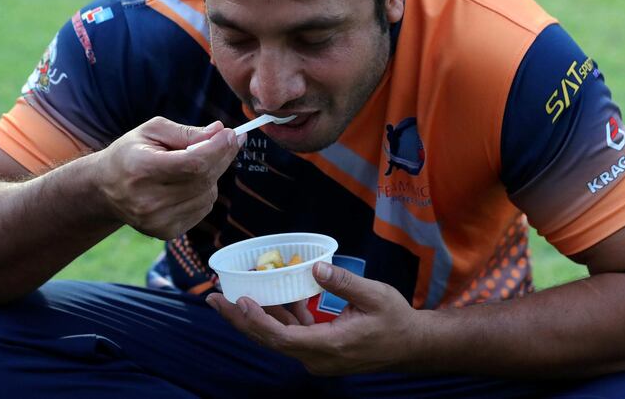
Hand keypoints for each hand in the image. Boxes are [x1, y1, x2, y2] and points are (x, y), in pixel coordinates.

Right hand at [91, 117, 241, 238]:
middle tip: (230, 140)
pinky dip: (204, 192)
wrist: (106, 188)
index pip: (193, 164)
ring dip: (212, 175)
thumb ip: (187, 132)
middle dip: (222, 157)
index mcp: (141, 169)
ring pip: (208, 195)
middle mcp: (148, 200)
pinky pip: (203, 208)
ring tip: (194, 163)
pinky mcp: (166, 232)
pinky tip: (187, 182)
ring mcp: (157, 221)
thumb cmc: (131, 153)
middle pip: (204, 179)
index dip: (218, 148)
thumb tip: (221, 132)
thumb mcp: (152, 131)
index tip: (231, 134)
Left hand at [207, 261, 421, 375]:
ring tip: (227, 297)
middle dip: (239, 319)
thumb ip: (342, 282)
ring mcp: (318, 358)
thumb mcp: (374, 295)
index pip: (282, 338)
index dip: (257, 320)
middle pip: (269, 340)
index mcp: (330, 346)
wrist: (412, 346)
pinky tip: (269, 297)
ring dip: (253, 318)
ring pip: (276, 339)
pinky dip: (276, 318)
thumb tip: (314, 267)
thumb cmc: (396, 320)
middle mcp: (318, 358)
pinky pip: (290, 336)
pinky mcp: (319, 352)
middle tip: (212, 298)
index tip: (238, 301)